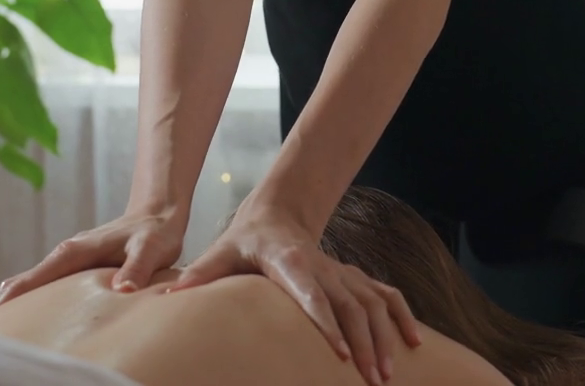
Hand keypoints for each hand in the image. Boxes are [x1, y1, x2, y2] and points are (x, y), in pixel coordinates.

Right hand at [0, 206, 187, 314]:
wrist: (158, 213)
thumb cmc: (154, 232)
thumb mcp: (150, 248)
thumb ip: (136, 269)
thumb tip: (122, 291)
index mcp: (73, 252)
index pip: (30, 281)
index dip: (7, 302)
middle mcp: (63, 256)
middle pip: (21, 286)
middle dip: (0, 310)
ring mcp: (68, 262)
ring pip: (31, 287)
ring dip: (13, 309)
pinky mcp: (76, 269)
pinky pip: (45, 289)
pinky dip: (31, 305)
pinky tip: (28, 324)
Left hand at [170, 204, 421, 385]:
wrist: (276, 214)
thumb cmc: (243, 241)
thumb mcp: (219, 252)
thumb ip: (200, 275)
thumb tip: (168, 294)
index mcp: (291, 262)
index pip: (312, 295)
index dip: (327, 323)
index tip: (342, 355)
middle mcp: (324, 267)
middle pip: (350, 307)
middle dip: (365, 344)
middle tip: (373, 381)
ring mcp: (342, 272)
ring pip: (372, 304)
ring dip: (384, 339)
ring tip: (389, 376)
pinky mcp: (352, 277)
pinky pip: (385, 295)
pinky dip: (402, 316)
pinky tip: (416, 343)